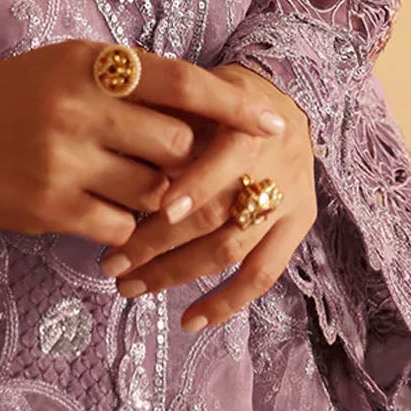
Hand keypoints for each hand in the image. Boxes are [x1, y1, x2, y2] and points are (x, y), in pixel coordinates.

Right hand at [0, 40, 287, 253]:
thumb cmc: (19, 94)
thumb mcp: (71, 65)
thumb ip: (130, 81)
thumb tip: (204, 111)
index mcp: (91, 63)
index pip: (182, 83)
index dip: (233, 106)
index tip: (274, 124)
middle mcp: (81, 107)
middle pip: (176, 145)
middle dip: (188, 161)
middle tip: (182, 168)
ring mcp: (66, 159)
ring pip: (153, 191)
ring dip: (159, 199)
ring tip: (140, 192)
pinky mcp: (51, 206)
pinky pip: (120, 227)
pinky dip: (127, 229)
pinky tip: (112, 218)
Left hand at [98, 63, 316, 333]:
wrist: (287, 103)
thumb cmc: (225, 94)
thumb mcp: (202, 88)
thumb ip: (171, 113)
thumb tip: (119, 140)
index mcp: (250, 128)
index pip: (224, 162)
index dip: (194, 186)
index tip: (156, 208)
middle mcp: (275, 168)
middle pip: (218, 215)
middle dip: (160, 242)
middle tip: (113, 262)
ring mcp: (288, 203)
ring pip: (232, 250)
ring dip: (179, 274)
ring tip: (131, 286)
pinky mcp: (297, 230)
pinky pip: (263, 276)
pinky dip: (227, 303)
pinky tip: (190, 322)